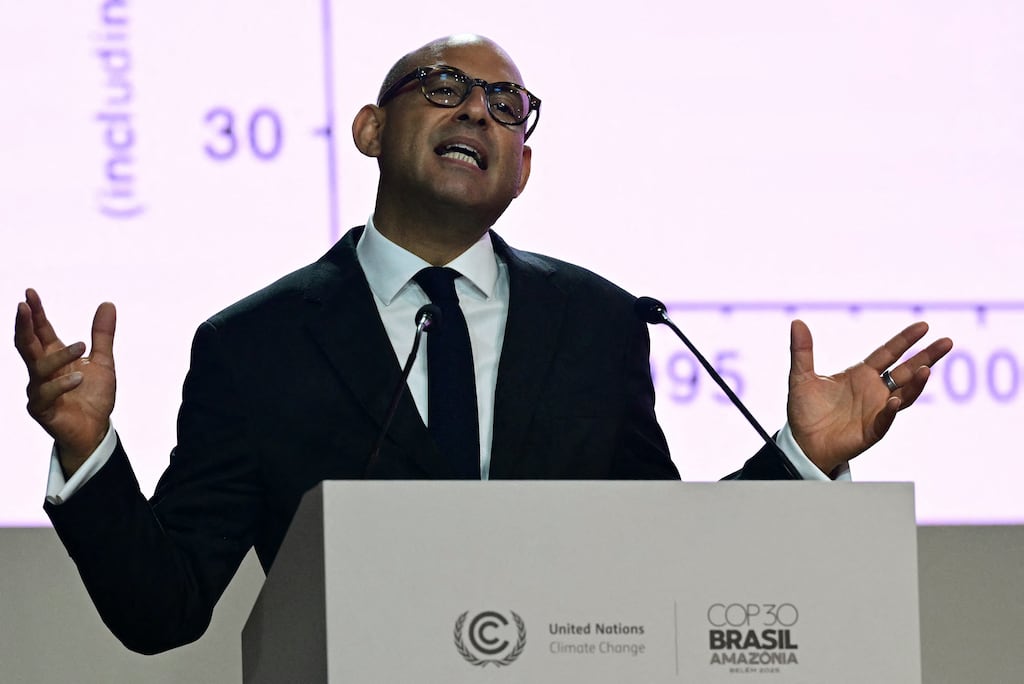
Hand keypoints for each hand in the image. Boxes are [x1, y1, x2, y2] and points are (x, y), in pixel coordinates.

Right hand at [14, 289, 116, 475]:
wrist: (96, 429)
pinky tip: (78, 378)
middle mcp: (42, 371)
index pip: (40, 330)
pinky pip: (46, 394)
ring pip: (39, 367)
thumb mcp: (103, 361)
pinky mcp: (42, 409)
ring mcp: (39, 389)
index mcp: (54, 356)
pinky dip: (62, 384)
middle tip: (24, 306)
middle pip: (26, 344)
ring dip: (59, 355)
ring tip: (81, 346)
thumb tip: (107, 304)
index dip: (36, 312)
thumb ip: (103, 335)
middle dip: (24, 325)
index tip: (30, 293)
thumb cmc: (92, 396)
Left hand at [786, 319, 952, 474]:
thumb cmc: (805, 410)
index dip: (905, 340)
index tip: (924, 326)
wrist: (801, 442)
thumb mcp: (801, 377)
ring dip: (916, 384)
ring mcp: (876, 410)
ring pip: (904, 395)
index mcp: (861, 375)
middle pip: (906, 370)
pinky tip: (895, 402)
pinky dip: (891, 411)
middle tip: (947, 342)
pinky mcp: (871, 430)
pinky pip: (885, 420)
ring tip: (926, 369)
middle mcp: (874, 390)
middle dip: (927, 356)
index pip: (888, 353)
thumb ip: (802, 351)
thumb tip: (797, 322)